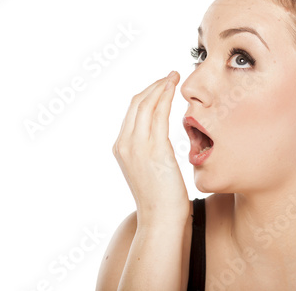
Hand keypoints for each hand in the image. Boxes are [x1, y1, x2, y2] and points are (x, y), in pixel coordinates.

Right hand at [112, 71, 188, 225]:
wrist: (160, 219)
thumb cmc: (161, 198)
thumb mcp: (150, 169)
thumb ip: (150, 151)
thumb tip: (161, 141)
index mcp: (121, 147)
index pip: (133, 112)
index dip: (148, 94)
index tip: (162, 85)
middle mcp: (124, 143)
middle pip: (136, 103)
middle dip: (154, 85)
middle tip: (170, 75)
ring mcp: (136, 146)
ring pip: (146, 104)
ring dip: (160, 86)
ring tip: (174, 76)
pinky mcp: (153, 149)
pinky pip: (158, 114)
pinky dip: (165, 97)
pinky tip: (174, 89)